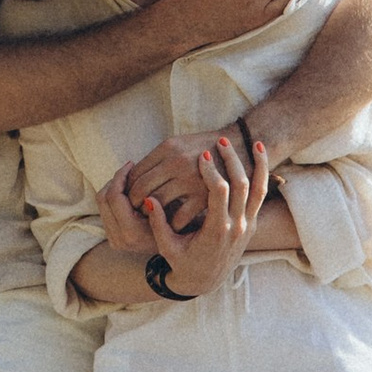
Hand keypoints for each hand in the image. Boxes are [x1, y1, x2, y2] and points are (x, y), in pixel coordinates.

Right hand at [98, 134, 271, 298]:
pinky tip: (259, 150)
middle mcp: (236, 226)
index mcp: (217, 231)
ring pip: (254, 186)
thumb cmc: (183, 262)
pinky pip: (261, 191)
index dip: (212, 172)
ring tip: (237, 143)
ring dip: (247, 162)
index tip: (202, 156)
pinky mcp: (252, 219)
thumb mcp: (168, 248)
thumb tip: (147, 200)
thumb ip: (158, 224)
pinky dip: (263, 170)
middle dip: (229, 161)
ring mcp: (247, 222)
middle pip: (240, 185)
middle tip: (217, 141)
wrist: (207, 279)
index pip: (220, 194)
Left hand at [123, 118, 252, 228]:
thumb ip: (158, 159)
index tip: (129, 198)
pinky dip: (172, 223)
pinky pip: (178, 217)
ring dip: (151, 214)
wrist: (243, 146)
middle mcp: (176, 161)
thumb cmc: (205, 147)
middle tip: (135, 213)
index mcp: (167, 148)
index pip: (135, 172)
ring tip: (151, 220)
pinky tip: (172, 226)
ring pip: (156, 202)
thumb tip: (131, 176)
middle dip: (134, 203)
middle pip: (141, 188)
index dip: (128, 188)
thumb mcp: (179, 145)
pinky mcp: (205, 197)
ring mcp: (191, 179)